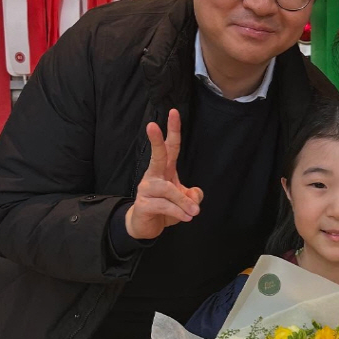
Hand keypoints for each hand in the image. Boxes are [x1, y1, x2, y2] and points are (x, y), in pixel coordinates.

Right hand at [125, 109, 203, 239]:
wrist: (145, 226)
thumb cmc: (164, 209)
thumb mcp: (184, 202)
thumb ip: (193, 196)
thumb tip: (194, 196)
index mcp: (164, 170)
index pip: (169, 147)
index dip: (173, 130)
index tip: (174, 112)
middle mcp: (153, 175)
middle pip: (156, 155)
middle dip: (155, 140)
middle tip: (152, 125)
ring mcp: (146, 189)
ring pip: (168, 190)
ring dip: (184, 202)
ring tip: (194, 212)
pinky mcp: (143, 204)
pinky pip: (164, 206)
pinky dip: (178, 212)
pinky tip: (186, 217)